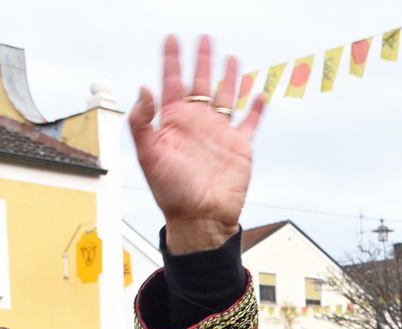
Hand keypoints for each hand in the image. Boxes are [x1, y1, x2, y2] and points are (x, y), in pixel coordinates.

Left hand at [128, 36, 264, 254]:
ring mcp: (219, 133)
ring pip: (226, 97)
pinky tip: (259, 95)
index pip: (172, 81)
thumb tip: (144, 88)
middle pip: (200, 82)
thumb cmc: (170, 192)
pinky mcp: (240, 147)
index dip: (172, 59)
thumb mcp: (148, 155)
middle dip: (202, 60)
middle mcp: (196, 123)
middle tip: (203, 38)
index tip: (172, 39)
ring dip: (229, 77)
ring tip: (232, 58)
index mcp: (173, 121)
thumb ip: (142, 121)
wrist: (200, 218)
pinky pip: (250, 123)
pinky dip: (256, 110)